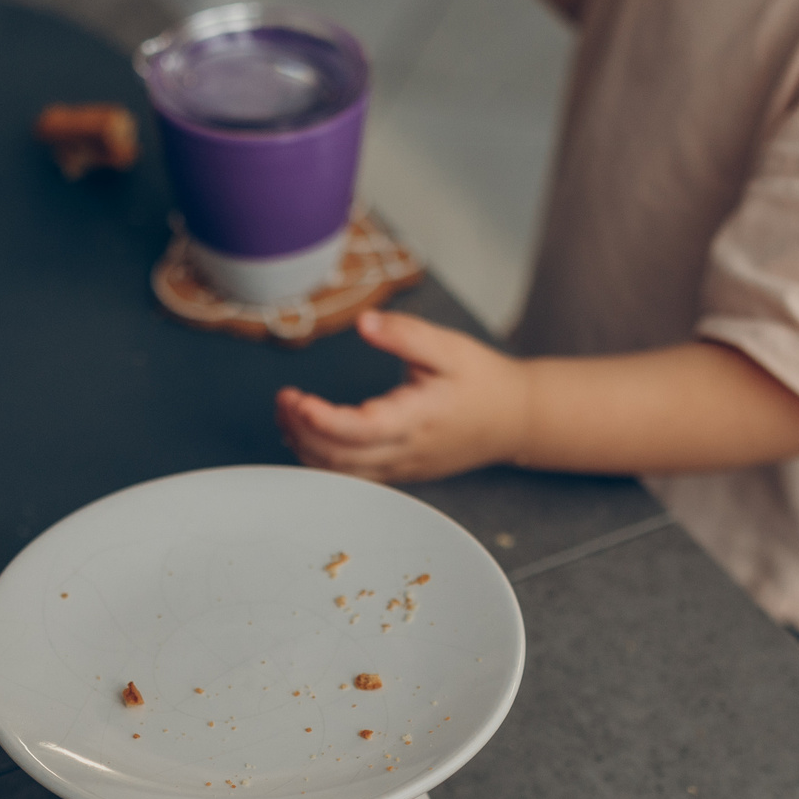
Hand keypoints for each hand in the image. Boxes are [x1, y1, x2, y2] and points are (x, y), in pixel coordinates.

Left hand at [274, 309, 533, 482]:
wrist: (514, 418)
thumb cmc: (482, 381)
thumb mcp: (449, 347)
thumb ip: (404, 334)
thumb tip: (365, 322)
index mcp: (417, 419)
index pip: (359, 430)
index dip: (321, 420)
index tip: (297, 399)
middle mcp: (406, 451)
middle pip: (339, 457)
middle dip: (302, 430)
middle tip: (284, 398)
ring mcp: (401, 468)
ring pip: (341, 473)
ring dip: (307, 447)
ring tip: (288, 413)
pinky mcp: (400, 473)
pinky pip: (352, 475)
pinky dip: (323, 459)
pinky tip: (308, 435)